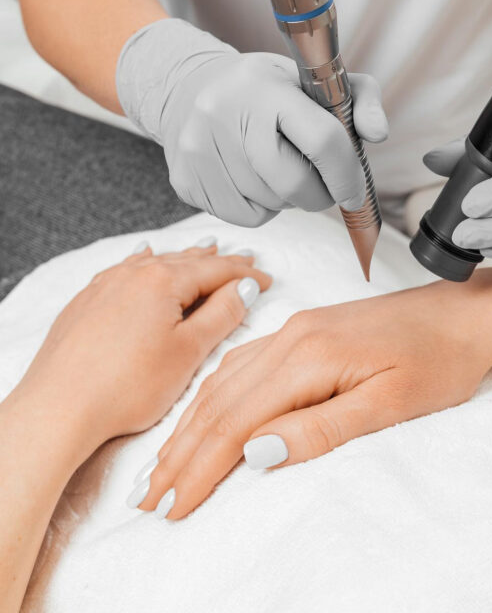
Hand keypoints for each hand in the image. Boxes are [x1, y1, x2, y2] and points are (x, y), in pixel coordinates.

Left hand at [15, 241, 271, 457]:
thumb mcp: (187, 353)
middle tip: (244, 260)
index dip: (246, 275)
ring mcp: (105, 285)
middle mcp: (133, 273)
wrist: (57, 408)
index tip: (266, 279)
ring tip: (204, 250)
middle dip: (217, 262)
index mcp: (163, 281)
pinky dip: (144, 264)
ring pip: (154, 263)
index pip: (217, 270)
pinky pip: (124, 271)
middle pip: (186, 261)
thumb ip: (221, 315)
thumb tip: (244, 289)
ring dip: (183, 260)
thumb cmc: (125, 387)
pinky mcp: (85, 302)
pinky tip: (144, 257)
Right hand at [116, 19, 387, 225]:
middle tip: (321, 184)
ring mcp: (199, 149)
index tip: (354, 191)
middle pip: (294, 183)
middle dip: (319, 193)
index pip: (321, 139)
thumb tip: (378, 133)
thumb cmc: (264, 89)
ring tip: (280, 170)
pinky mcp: (185, 179)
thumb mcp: (313, 81)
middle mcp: (225, 114)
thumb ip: (360, 99)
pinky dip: (261, 208)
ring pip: (271, 205)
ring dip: (289, 198)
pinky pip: (244, 217)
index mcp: (264, 87)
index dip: (346, 174)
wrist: (189, 90)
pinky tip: (255, 180)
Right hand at [136, 273, 491, 519]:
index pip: (236, 421)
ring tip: (162, 466)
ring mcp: (295, 329)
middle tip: (148, 500)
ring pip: (224, 382)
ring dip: (190, 427)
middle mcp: (291, 336)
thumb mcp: (390, 403)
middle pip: (220, 401)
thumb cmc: (438, 361)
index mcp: (309, 355)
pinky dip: (213, 398)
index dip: (200, 468)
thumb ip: (321, 428)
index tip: (171, 509)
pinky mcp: (304, 330)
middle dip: (181, 453)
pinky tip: (202, 416)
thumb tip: (256, 453)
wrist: (465, 312)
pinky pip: (242, 365)